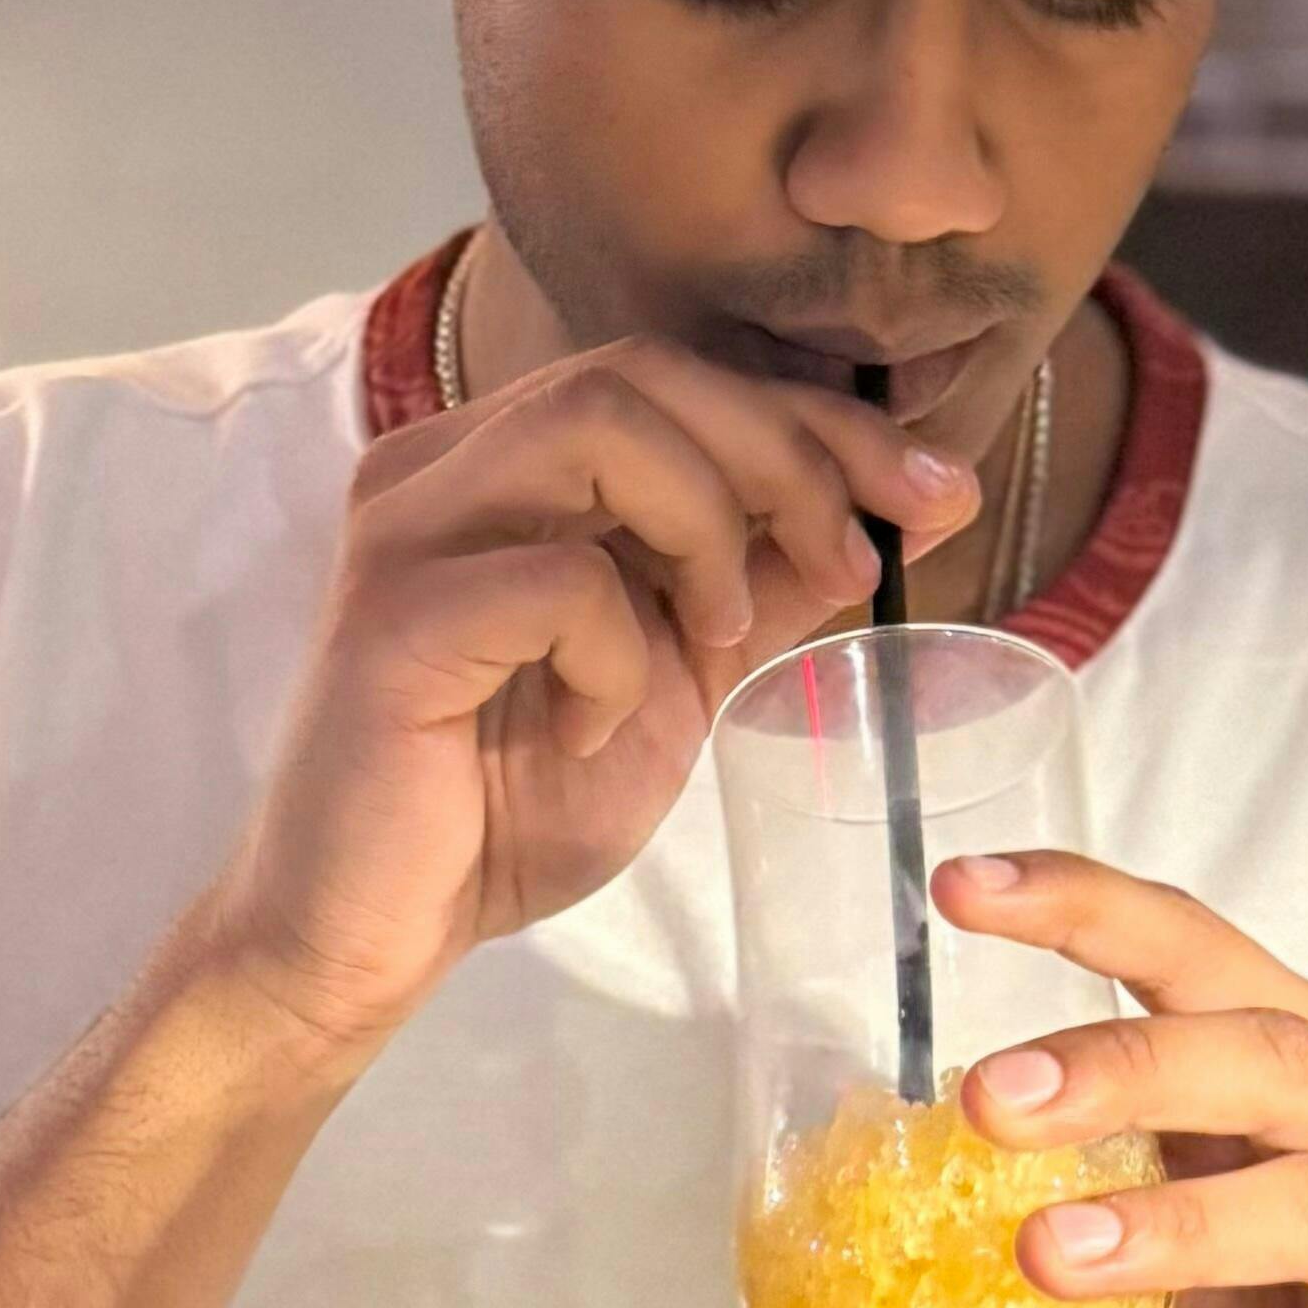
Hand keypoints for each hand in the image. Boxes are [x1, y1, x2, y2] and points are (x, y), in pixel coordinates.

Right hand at [212, 337, 977, 1054]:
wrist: (370, 936)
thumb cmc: (505, 808)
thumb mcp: (673, 680)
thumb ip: (759, 585)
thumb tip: (898, 506)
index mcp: (500, 462)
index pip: (674, 379)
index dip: (819, 419)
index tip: (937, 489)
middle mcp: (440, 464)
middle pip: (640, 371)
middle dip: (787, 452)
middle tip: (854, 558)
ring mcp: (407, 530)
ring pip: (597, 425)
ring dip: (707, 524)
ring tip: (716, 635)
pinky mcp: (395, 619)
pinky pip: (557, 577)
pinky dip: (618, 648)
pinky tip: (601, 724)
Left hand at [939, 850, 1307, 1307]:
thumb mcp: (1220, 1190)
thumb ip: (1119, 1147)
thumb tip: (933, 1141)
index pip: (1206, 951)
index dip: (1088, 909)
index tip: (963, 890)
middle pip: (1271, 1060)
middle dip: (1125, 1069)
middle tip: (991, 1100)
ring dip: (1166, 1226)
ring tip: (1042, 1253)